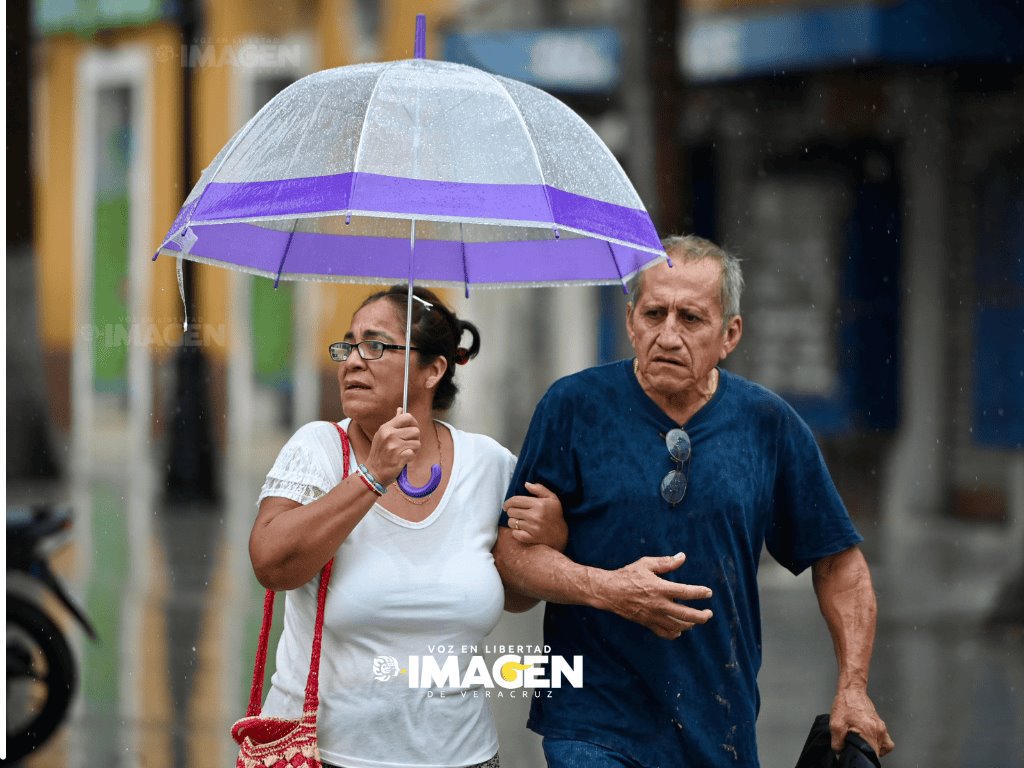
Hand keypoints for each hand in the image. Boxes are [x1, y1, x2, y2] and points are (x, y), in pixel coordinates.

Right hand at [365, 408, 420, 484]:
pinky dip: (411, 458)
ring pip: (417, 443)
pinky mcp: (398, 457)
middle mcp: (389, 435)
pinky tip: (403, 460)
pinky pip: (413, 453)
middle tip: (407, 445)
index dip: (413, 423)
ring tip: (404, 453)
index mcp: (386, 427)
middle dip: (415, 439)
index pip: (407, 417)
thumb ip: (394, 422)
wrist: (373, 472)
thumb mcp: (382, 435)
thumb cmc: (380, 453)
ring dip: (413, 450)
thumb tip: (400, 409)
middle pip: (416, 431)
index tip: (412, 430)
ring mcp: (393, 446)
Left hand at [503, 482, 567, 550]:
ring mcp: (532, 528)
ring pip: (511, 522)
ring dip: (513, 522)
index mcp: (538, 504)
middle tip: (516, 513)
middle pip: (511, 511)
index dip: (508, 502)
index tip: (506, 506)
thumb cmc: (555, 514)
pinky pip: (514, 533)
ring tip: (520, 521)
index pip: (515, 501)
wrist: (561, 535)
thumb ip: (539, 489)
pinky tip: (522, 530)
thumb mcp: (552, 498)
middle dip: (511, 511)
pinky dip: (516, 532)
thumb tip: (526, 484)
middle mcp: (534, 516)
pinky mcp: (530, 538)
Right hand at [592, 553, 712, 639]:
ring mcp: (653, 616)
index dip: (700, 593)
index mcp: (660, 588)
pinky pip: (664, 633)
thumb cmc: (627, 575)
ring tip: (696, 620)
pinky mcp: (647, 623)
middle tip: (709, 613)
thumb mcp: (646, 564)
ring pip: (678, 626)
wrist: (609, 592)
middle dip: (702, 616)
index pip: (686, 592)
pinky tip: (679, 630)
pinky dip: (674, 633)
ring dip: (690, 624)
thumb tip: (682, 557)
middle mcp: (659, 605)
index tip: (708, 593)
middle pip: (687, 615)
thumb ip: (666, 562)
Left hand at [830, 687, 893, 756]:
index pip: (872, 754)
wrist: (852, 691)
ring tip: (863, 745)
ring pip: (883, 747)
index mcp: (869, 732)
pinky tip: (868, 739)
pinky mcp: (881, 725)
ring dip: (873, 749)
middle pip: (877, 752)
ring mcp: (882, 727)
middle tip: (857, 748)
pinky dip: (878, 743)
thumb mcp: (835, 725)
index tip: (857, 754)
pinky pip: (885, 740)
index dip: (863, 757)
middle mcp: (879, 731)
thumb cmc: (845, 704)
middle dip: (867, 753)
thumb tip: (840, 751)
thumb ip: (838, 742)